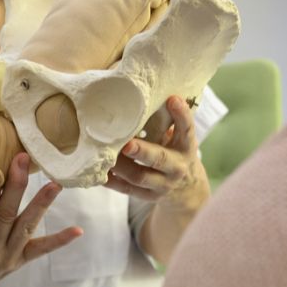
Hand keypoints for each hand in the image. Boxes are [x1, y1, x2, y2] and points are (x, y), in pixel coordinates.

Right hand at [0, 152, 82, 286]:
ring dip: (41, 205)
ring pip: (26, 227)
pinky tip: (78, 231)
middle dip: (14, 188)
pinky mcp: (21, 259)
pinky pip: (42, 248)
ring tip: (55, 184)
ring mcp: (7, 257)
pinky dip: (60, 240)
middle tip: (21, 160)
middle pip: (4, 218)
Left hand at [105, 95, 209, 209]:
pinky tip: (99, 172)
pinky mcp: (149, 196)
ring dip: (120, 165)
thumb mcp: (179, 137)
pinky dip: (112, 181)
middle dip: (142, 151)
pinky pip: (127, 190)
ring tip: (104, 154)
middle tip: (126, 144)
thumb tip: (139, 89)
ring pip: (139, 176)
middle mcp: (177, 167)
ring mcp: (163, 185)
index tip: (172, 99)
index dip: (181, 115)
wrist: (186, 188)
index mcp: (186, 147)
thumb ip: (166, 120)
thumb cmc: (176, 151)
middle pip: (160, 159)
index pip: (187, 129)